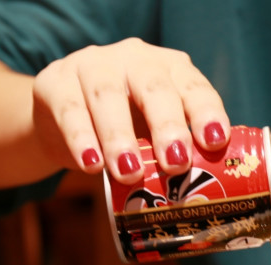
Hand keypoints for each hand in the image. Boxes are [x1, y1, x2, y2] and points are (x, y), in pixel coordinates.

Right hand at [32, 38, 229, 183]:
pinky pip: (70, 110)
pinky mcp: (56, 81)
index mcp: (171, 70)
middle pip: (154, 89)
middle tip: (175, 163)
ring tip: (130, 173)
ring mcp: (93, 65)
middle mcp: (136, 60)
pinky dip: (81, 139)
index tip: (215, 141)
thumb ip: (178, 153)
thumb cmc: (128, 128)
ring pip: (108, 96)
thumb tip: (207, 197)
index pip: (194, 87)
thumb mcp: (155, 133)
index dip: (206, 113)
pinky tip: (91, 164)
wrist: (64, 116)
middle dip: (167, 127)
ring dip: (120, 138)